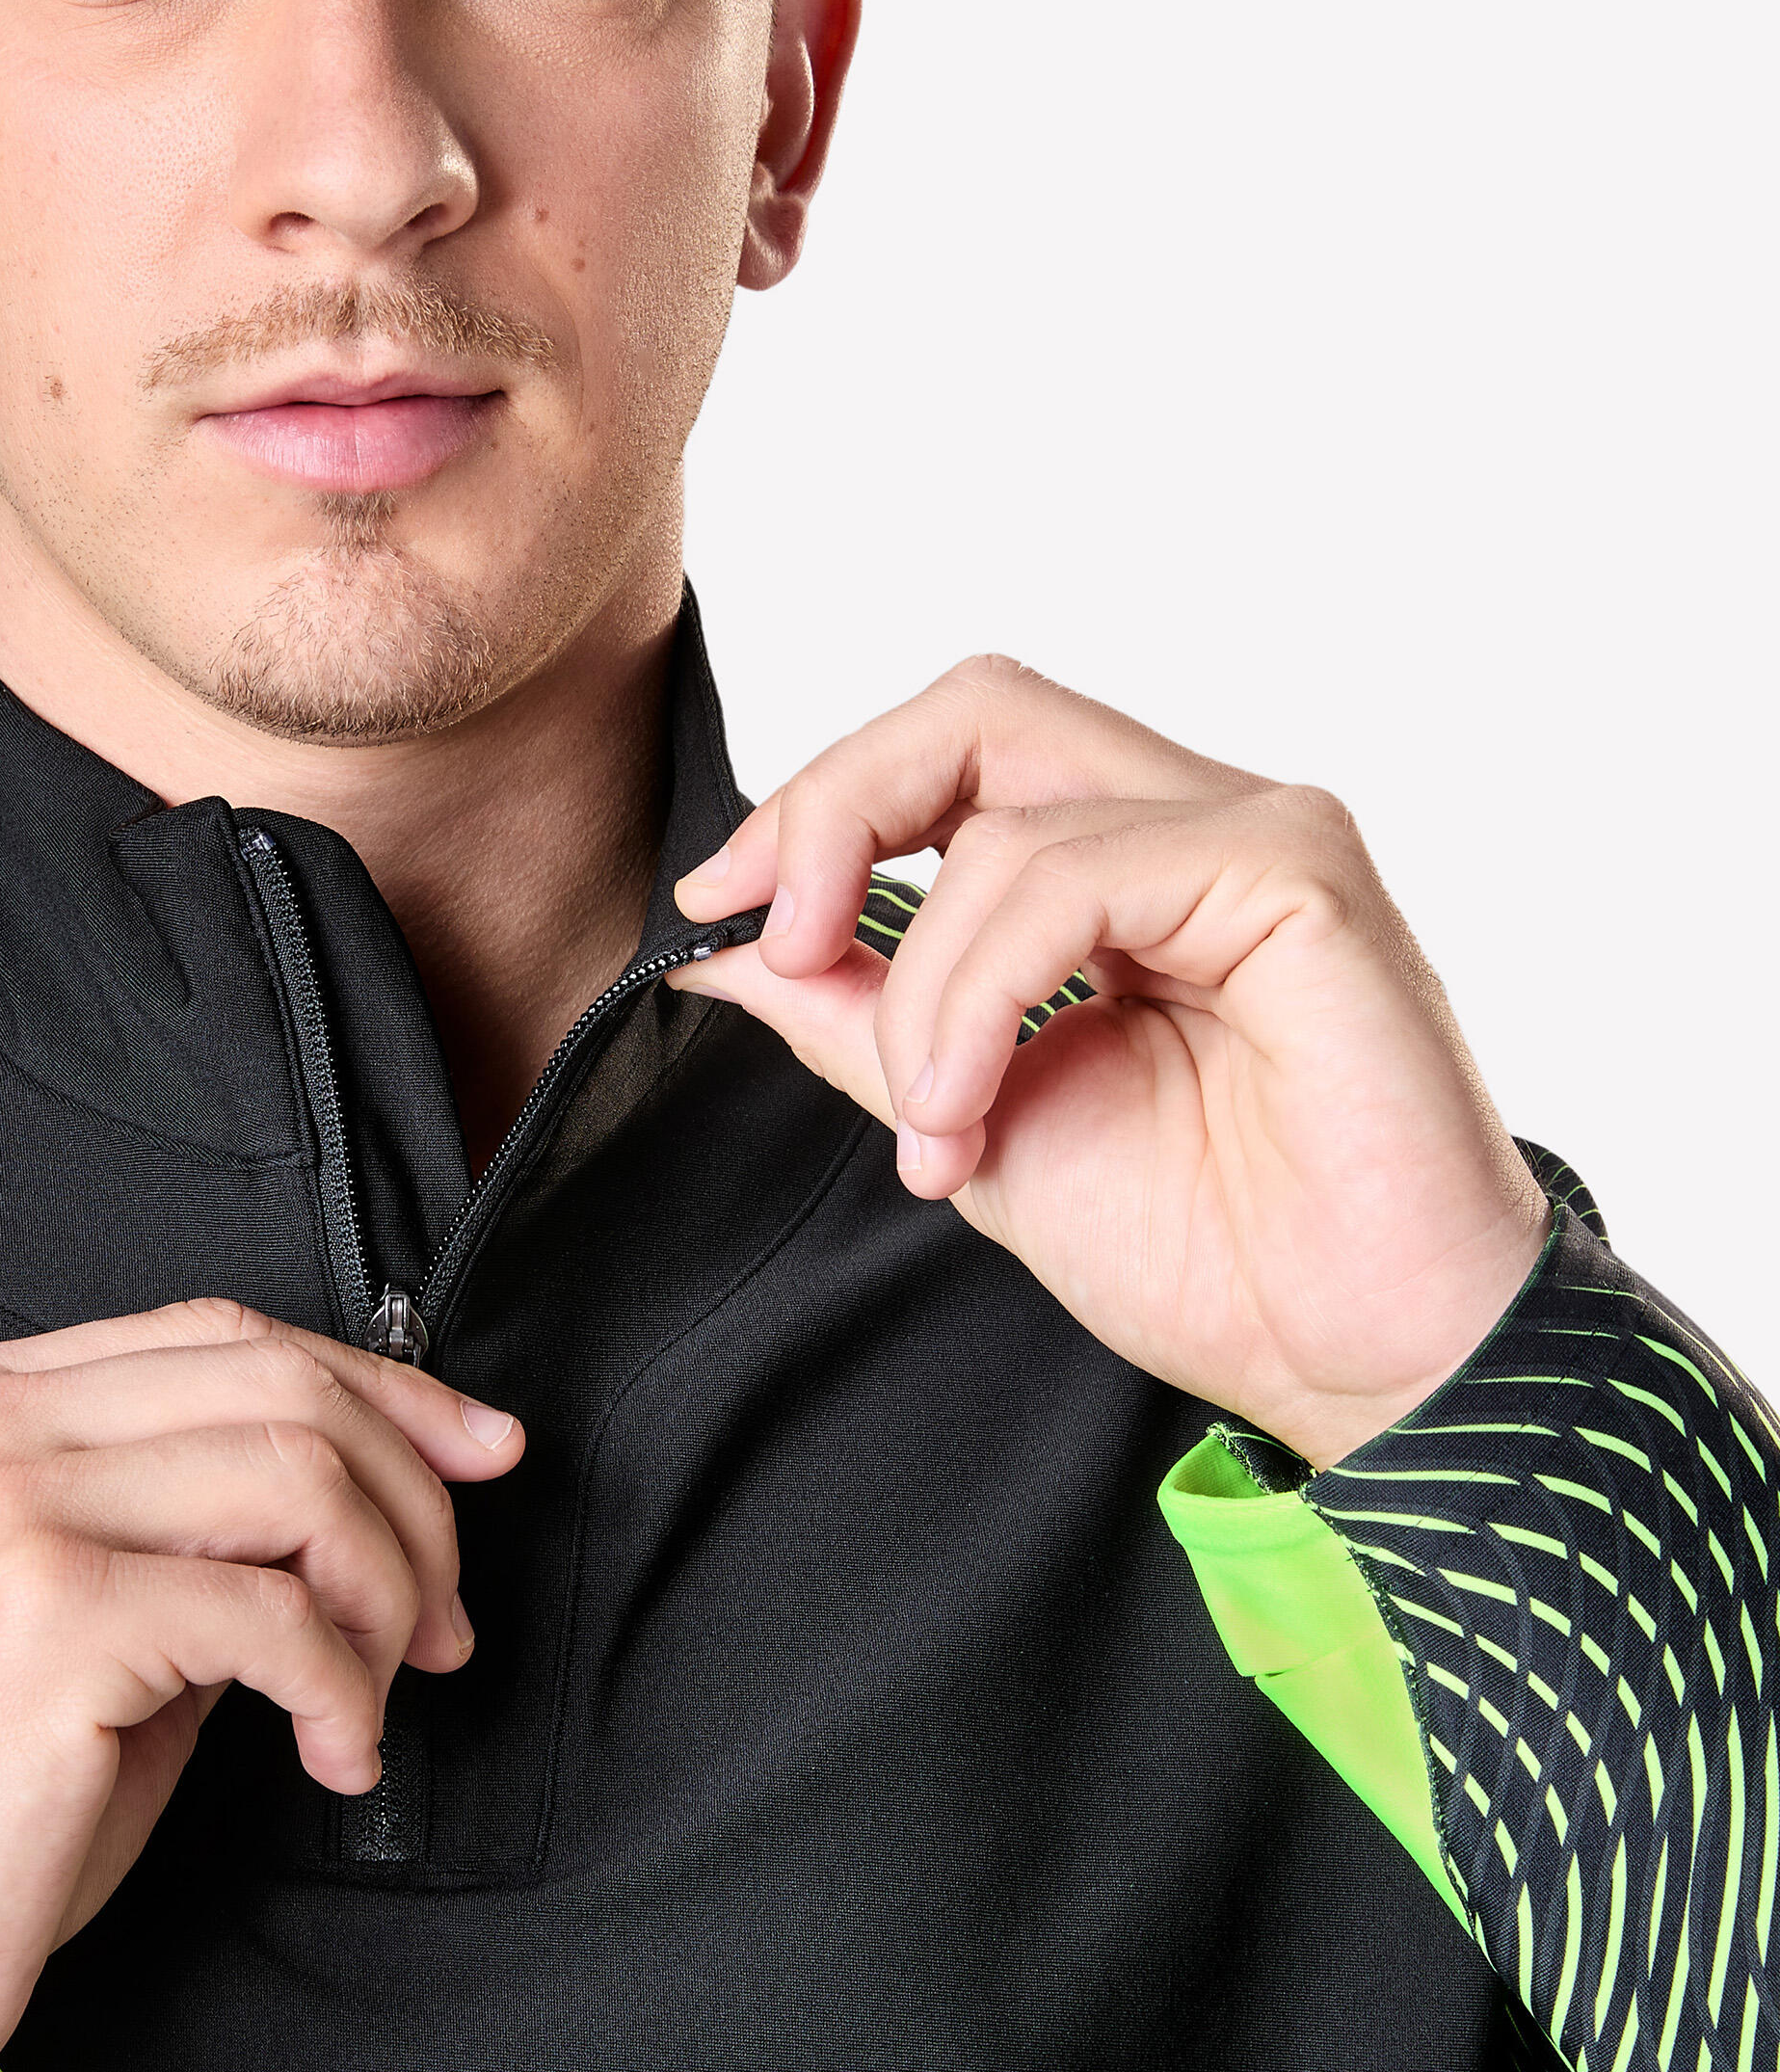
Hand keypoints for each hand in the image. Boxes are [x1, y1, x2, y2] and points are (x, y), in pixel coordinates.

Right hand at [0, 1299, 522, 2071]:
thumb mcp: (76, 1610)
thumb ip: (189, 1517)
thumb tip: (387, 1477)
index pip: (221, 1332)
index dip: (379, 1388)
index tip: (476, 1455)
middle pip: (276, 1384)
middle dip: (409, 1498)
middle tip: (439, 1620)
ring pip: (298, 1477)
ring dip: (386, 1593)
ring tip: (377, 1694)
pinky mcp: (47, 1615)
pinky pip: (279, 1614)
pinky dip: (344, 1687)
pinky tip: (332, 1754)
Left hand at [671, 655, 1548, 1469]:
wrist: (1352, 1360)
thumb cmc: (1207, 1251)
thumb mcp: (967, 1115)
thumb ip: (855, 1018)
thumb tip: (721, 948)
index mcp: (1126, 867)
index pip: (952, 751)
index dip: (817, 805)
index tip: (719, 905)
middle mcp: (1195, 825)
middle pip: (976, 711)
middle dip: (833, 813)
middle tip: (778, 943)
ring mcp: (1257, 837)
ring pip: (1002, 824)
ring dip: (919, 991)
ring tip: (936, 1125)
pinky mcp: (1298, 876)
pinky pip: (1075, 877)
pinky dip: (982, 991)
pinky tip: (973, 1103)